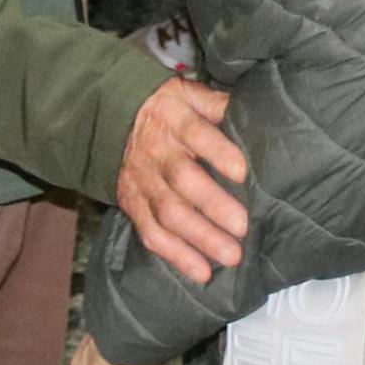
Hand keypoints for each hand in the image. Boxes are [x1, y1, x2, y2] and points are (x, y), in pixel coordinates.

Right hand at [115, 76, 248, 283]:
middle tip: (243, 226)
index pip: (196, 134)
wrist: (109, 120)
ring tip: (231, 256)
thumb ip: (217, 103)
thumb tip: (254, 109)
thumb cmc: (164, 109)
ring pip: (169, 213)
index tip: (242, 171)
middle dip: (213, 205)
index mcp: (172, 119)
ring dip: (200, 238)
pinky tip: (202, 271)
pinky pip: (151, 233)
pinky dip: (175, 255)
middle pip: (183, 180)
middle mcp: (155, 153)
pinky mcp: (132, 205)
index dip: (218, 152)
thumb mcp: (187, 93)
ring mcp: (142, 182)